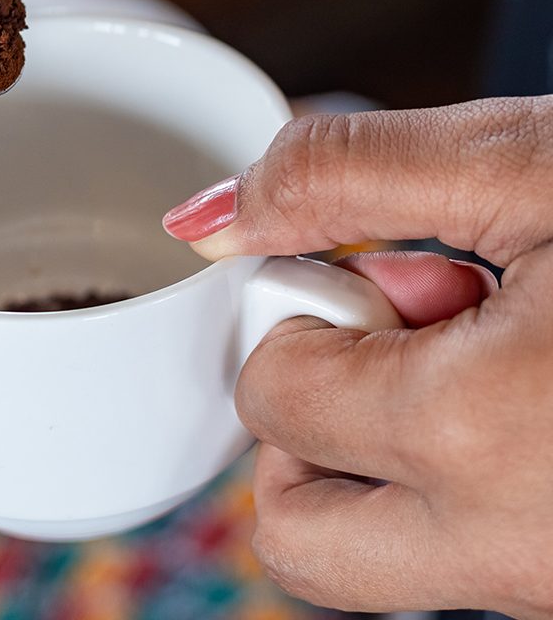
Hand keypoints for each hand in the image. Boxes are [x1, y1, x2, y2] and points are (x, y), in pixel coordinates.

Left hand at [162, 99, 552, 617]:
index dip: (301, 311)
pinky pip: (459, 555)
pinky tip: (519, 385)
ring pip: (375, 560)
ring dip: (380, 452)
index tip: (373, 268)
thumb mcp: (526, 164)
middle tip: (383, 337)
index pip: (272, 397)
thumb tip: (203, 220)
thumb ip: (343, 172)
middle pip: (295, 535)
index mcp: (483, 437)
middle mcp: (517, 549)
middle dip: (302, 423)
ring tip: (470, 352)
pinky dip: (456, 477)